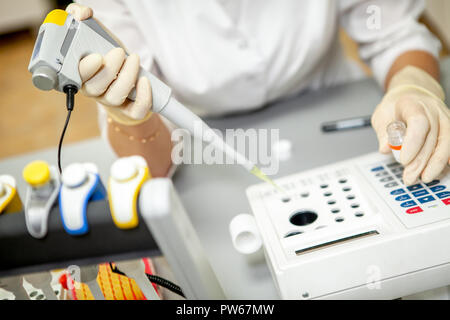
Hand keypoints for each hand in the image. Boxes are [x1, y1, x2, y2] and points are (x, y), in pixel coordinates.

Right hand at [66, 3, 151, 122]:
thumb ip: (82, 17)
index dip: (86, 69)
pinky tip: (144, 81)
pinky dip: (143, 98)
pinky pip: (135, 112)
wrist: (124, 71)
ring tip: (133, 59)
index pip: (76, 76)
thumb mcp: (94, 32)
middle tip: (118, 52)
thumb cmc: (106, 52)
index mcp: (79, 73)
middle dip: (110, 69)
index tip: (97, 57)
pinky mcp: (129, 109)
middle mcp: (92, 90)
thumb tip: (82, 13)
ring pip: (115, 98)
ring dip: (127, 78)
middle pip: (96, 88)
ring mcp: (110, 101)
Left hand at [372, 66, 449, 184]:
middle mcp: (433, 110)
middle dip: (421, 162)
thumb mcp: (381, 116)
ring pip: (446, 143)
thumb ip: (383, 133)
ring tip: (424, 178)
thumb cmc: (395, 107)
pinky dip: (446, 159)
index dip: (413, 143)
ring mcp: (445, 118)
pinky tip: (439, 171)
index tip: (403, 160)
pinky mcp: (449, 128)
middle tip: (409, 178)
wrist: (412, 95)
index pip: (418, 123)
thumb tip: (385, 149)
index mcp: (413, 104)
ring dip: (436, 164)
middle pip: (432, 137)